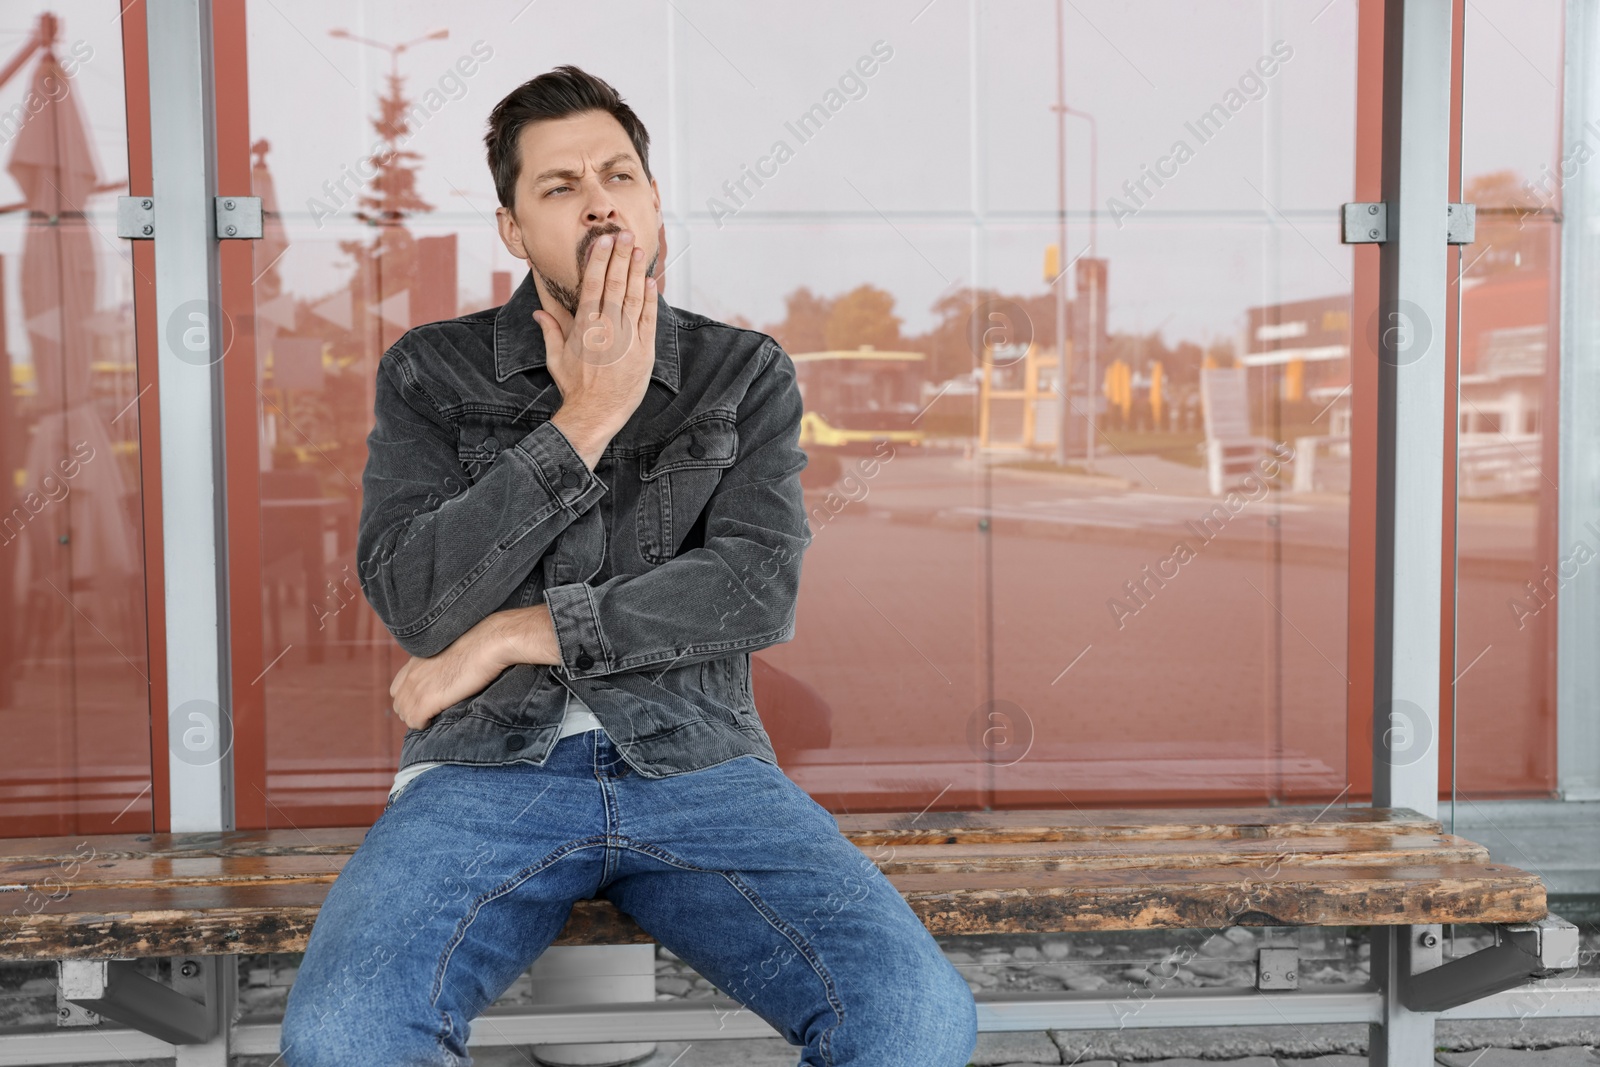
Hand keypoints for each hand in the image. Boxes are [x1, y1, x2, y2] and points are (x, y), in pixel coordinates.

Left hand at [387, 606, 560, 729]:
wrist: (489, 643)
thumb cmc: (481, 642)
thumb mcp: (452, 649)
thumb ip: (442, 660)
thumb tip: (452, 668)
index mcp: (417, 660)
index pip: (397, 687)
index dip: (410, 698)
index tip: (427, 702)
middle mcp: (412, 673)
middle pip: (398, 703)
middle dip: (412, 711)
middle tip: (432, 714)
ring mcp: (418, 686)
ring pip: (404, 714)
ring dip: (417, 719)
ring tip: (435, 718)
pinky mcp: (427, 699)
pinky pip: (414, 721)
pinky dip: (423, 724)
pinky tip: (436, 720)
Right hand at [533, 230, 658, 467]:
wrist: (595, 413)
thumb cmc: (575, 387)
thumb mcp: (556, 358)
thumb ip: (550, 331)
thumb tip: (538, 313)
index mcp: (584, 326)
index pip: (591, 284)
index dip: (598, 260)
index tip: (603, 241)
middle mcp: (606, 327)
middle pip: (614, 283)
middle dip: (619, 256)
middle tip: (624, 233)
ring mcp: (627, 337)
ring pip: (634, 296)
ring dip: (636, 270)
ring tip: (638, 249)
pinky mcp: (644, 349)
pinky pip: (648, 318)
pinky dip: (650, 298)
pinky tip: (651, 280)